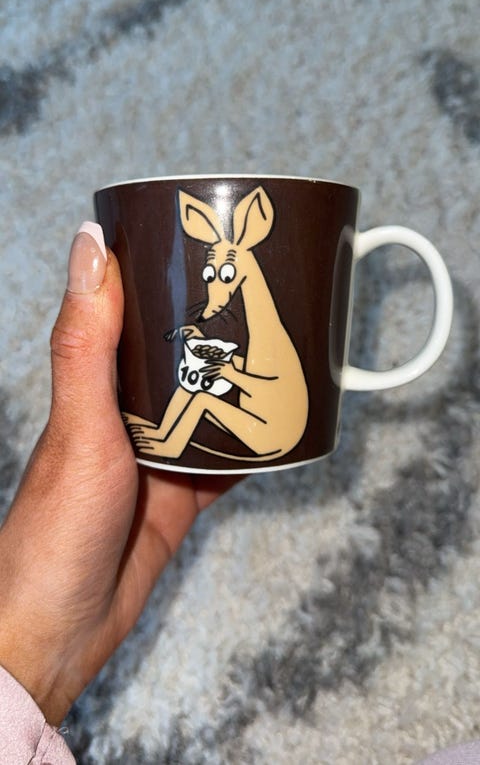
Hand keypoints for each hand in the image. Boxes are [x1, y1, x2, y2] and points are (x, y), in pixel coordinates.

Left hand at [0, 224, 238, 725]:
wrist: (64, 627)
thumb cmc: (57, 526)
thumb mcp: (82, 424)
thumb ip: (87, 340)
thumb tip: (90, 246)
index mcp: (97, 383)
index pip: (132, 311)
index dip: (165, 274)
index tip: (208, 241)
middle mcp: (128, 412)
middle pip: (182, 356)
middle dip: (220, 330)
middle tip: (270, 299)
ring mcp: (159, 454)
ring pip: (212, 405)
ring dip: (243, 386)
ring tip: (287, 357)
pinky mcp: (182, 494)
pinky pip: (229, 461)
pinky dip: (255, 446)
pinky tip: (283, 431)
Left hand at [203, 358, 236, 383]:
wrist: (236, 376)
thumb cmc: (233, 370)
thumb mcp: (231, 363)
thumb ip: (227, 360)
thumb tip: (224, 357)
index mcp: (224, 363)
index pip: (215, 361)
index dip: (210, 361)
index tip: (205, 362)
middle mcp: (222, 366)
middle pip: (212, 367)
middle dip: (206, 368)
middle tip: (200, 370)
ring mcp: (222, 371)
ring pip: (213, 372)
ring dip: (208, 374)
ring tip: (203, 376)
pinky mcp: (223, 376)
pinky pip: (216, 377)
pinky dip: (213, 379)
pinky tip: (209, 380)